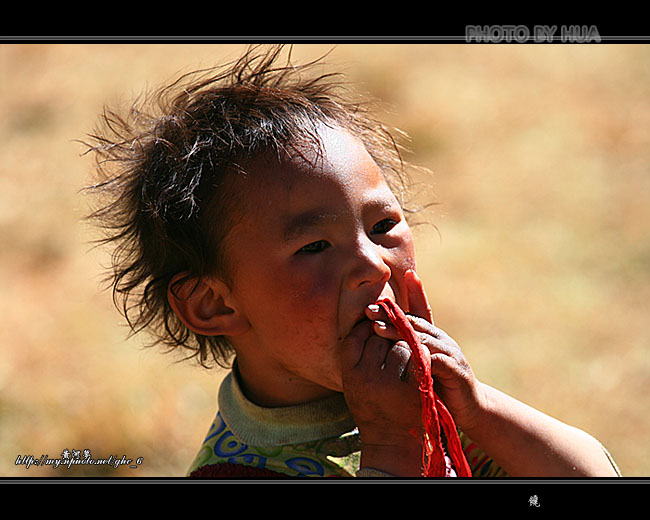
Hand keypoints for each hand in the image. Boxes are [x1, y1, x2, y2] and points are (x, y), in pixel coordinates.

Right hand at [340, 301, 426, 475]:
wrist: (392, 442)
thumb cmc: (372, 407)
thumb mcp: (355, 384)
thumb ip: (357, 355)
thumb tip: (367, 318)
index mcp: (349, 375)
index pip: (355, 338)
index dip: (365, 329)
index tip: (373, 329)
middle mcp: (367, 378)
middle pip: (379, 339)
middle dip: (387, 337)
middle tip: (392, 343)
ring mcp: (391, 384)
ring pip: (401, 345)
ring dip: (407, 346)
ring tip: (406, 356)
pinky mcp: (413, 389)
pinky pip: (419, 359)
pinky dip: (421, 357)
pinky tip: (420, 361)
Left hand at [366, 270, 482, 432]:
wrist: (469, 407)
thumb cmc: (439, 385)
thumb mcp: (419, 366)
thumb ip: (404, 351)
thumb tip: (376, 340)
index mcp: (431, 337)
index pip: (408, 318)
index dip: (389, 312)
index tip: (368, 309)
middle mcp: (440, 340)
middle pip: (412, 325)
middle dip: (389, 318)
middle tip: (370, 314)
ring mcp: (450, 354)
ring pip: (423, 339)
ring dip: (400, 333)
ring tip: (378, 330)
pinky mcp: (457, 371)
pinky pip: (439, 361)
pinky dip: (423, 357)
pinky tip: (405, 354)